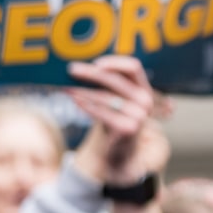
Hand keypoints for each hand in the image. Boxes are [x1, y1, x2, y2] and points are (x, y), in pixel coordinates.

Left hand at [66, 57, 170, 185]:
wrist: (118, 151)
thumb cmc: (113, 119)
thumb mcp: (115, 99)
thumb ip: (106, 84)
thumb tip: (79, 67)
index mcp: (144, 89)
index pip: (133, 67)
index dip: (115, 62)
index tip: (95, 62)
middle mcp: (146, 100)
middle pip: (115, 79)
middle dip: (91, 73)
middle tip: (71, 70)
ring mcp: (139, 115)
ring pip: (106, 96)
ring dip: (83, 90)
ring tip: (66, 88)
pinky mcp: (129, 128)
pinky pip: (103, 112)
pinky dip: (86, 105)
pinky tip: (74, 100)